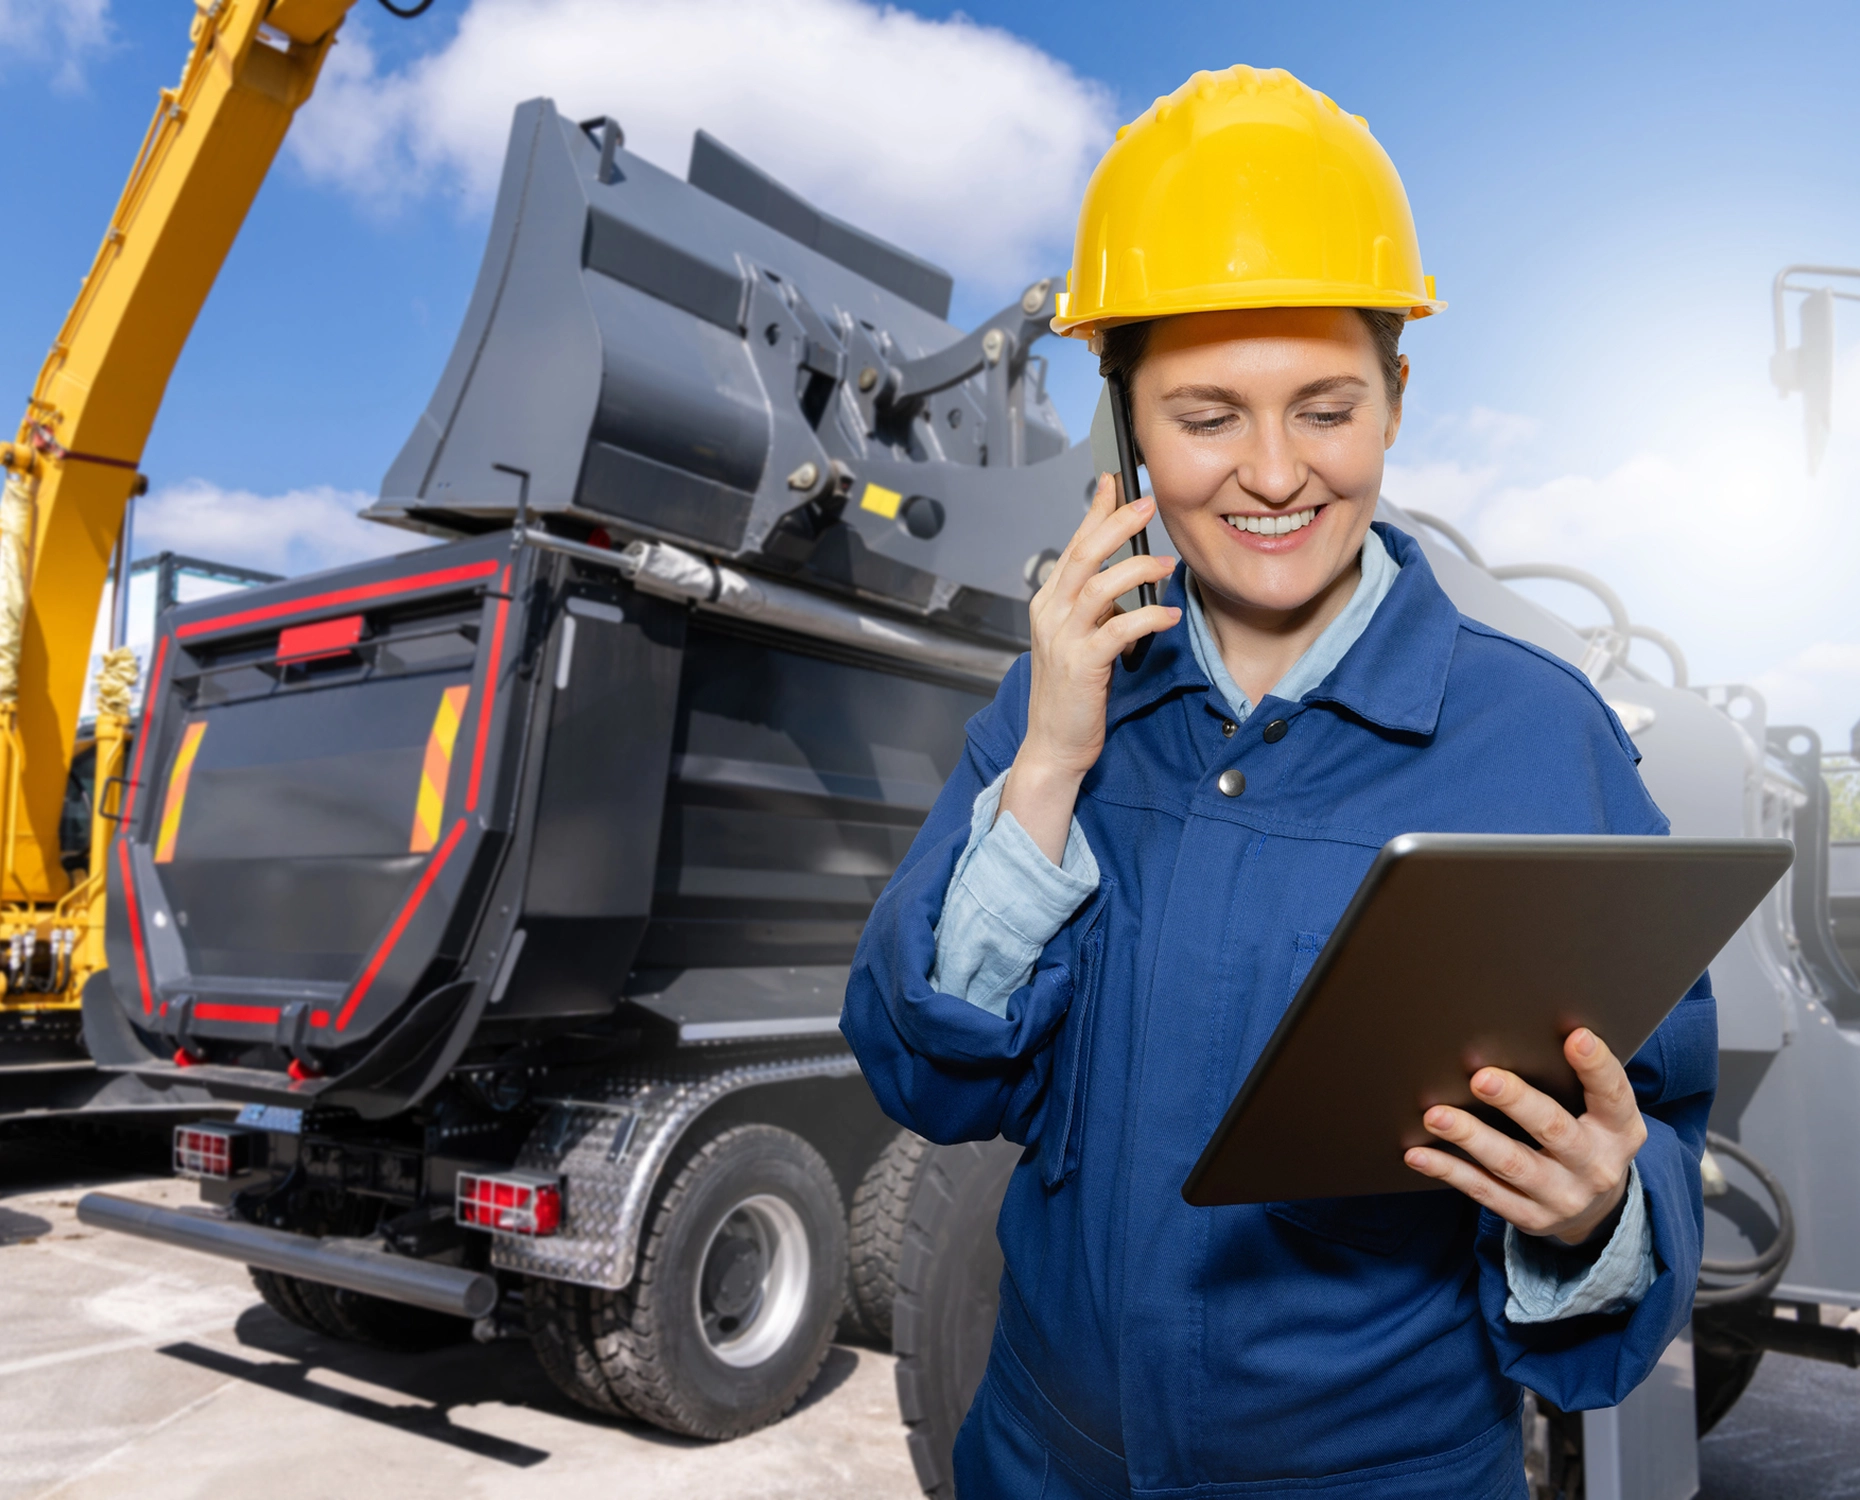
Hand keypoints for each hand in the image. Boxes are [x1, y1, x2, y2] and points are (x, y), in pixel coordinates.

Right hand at [1000, 473, 1179, 862]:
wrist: (1052, 745)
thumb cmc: (1071, 696)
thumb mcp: (1080, 640)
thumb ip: (1096, 610)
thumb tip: (1128, 581)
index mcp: (1048, 603)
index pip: (1073, 545)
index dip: (1095, 511)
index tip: (1115, 481)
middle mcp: (1050, 614)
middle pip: (1082, 554)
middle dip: (1116, 523)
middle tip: (1147, 501)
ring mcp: (1062, 639)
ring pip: (1098, 585)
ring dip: (1136, 568)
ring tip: (1167, 563)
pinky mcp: (1081, 665)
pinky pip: (1117, 629)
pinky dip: (1147, 617)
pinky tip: (1170, 614)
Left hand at [1403, 1028, 1647, 1245]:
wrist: (1595, 1210)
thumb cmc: (1586, 1137)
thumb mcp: (1598, 1114)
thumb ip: (1574, 1082)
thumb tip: (1520, 1032)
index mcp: (1620, 1130)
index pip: (1613, 1094)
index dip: (1596, 1066)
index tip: (1575, 1036)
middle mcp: (1596, 1166)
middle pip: (1554, 1129)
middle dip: (1516, 1101)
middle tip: (1480, 1077)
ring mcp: (1564, 1197)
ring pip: (1511, 1163)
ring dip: (1470, 1137)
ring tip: (1435, 1115)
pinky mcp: (1531, 1218)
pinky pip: (1483, 1191)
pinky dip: (1449, 1170)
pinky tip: (1418, 1153)